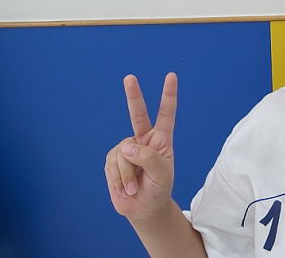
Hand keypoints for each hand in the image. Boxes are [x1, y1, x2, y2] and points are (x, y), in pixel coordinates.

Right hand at [105, 73, 177, 223]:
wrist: (143, 208)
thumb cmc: (158, 189)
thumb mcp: (162, 175)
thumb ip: (149, 158)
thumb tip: (127, 146)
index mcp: (161, 139)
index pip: (166, 114)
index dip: (168, 95)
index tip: (171, 76)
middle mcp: (143, 139)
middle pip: (138, 114)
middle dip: (133, 95)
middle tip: (129, 77)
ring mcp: (126, 148)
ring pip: (124, 154)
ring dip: (129, 176)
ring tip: (135, 187)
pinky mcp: (113, 159)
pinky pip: (114, 165)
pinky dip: (120, 180)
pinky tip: (126, 187)